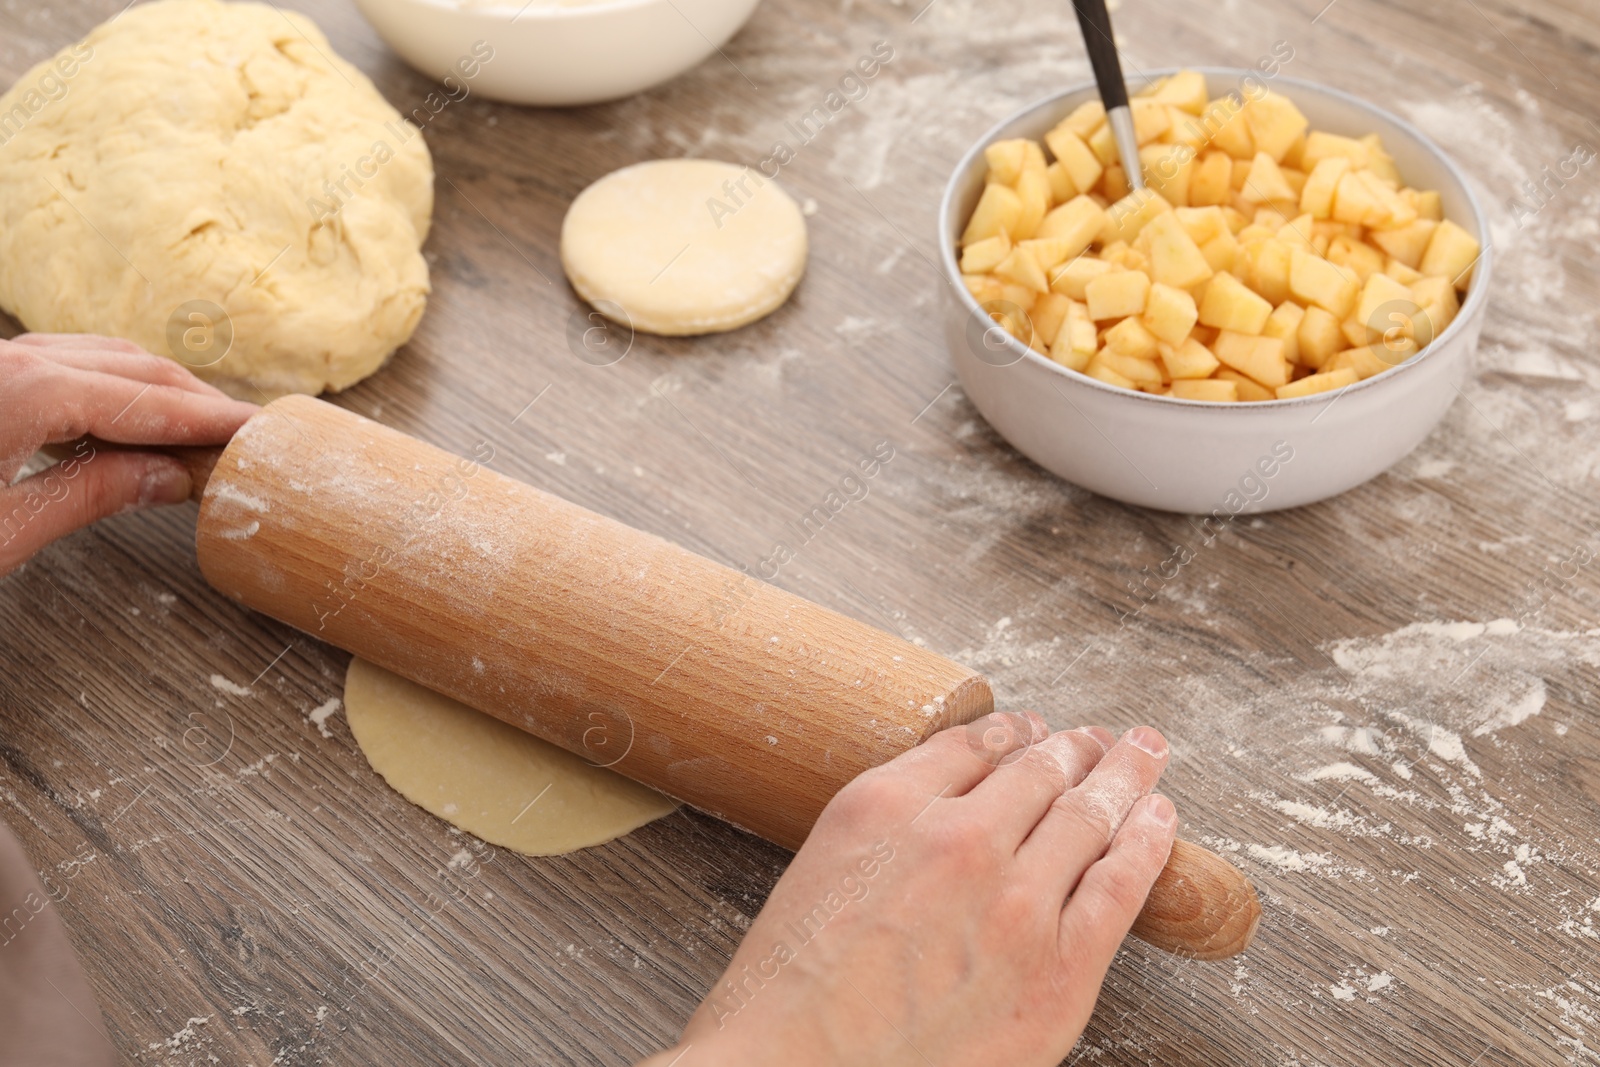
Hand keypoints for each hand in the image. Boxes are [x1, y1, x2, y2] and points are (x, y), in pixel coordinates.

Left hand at [0, 333, 257, 575]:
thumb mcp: (3, 531)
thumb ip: (87, 494)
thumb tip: (168, 479)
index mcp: (23, 391)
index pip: (147, 402)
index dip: (211, 419)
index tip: (258, 431)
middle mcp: (9, 358)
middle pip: (131, 367)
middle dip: (194, 401)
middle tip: (241, 435)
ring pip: (98, 356)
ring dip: (154, 389)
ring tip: (196, 428)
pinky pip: (59, 360)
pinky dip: (107, 383)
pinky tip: (125, 416)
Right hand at [642, 714, 1175, 1066]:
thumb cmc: (786, 993)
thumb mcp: (815, 869)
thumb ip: (883, 824)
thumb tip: (943, 798)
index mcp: (884, 807)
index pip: (972, 745)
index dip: (1013, 733)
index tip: (1030, 730)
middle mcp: (957, 839)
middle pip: (1039, 769)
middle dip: (1075, 747)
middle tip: (1101, 737)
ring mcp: (1015, 902)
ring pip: (1088, 814)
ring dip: (1120, 775)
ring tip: (1141, 755)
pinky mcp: (1058, 969)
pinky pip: (1120, 886)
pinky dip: (1146, 841)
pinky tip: (1160, 816)